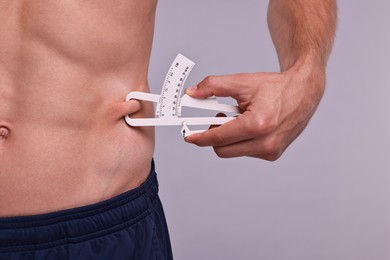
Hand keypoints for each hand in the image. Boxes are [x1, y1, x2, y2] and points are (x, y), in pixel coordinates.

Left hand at [184, 63, 325, 159]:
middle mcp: (266, 142)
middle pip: (223, 149)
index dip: (200, 137)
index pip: (219, 137)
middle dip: (215, 135)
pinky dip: (242, 140)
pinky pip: (246, 151)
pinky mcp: (273, 154)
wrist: (304, 92)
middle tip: (218, 118)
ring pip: (234, 151)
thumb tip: (192, 93)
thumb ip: (213, 86)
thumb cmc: (276, 87)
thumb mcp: (242, 82)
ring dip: (229, 137)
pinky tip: (250, 125)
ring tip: (239, 118)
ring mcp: (271, 151)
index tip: (189, 137)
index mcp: (258, 124)